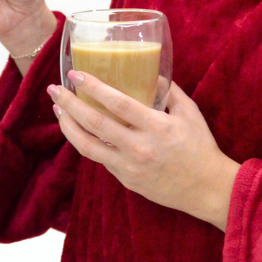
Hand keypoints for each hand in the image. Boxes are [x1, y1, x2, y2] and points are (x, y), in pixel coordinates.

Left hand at [49, 72, 240, 231]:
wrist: (206, 188)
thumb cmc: (200, 148)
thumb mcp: (190, 113)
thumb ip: (170, 91)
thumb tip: (152, 73)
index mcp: (156, 127)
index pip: (118, 104)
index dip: (94, 88)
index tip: (76, 75)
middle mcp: (139, 147)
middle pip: (94, 123)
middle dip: (70, 104)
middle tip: (54, 90)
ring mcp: (129, 167)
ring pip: (87, 146)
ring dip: (68, 126)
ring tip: (58, 110)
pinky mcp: (125, 180)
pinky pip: (100, 159)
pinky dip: (87, 143)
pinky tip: (80, 130)